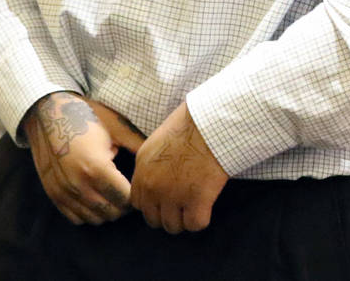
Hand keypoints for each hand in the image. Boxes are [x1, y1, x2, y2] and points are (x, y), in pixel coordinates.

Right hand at [24, 92, 134, 225]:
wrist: (48, 113)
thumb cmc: (87, 116)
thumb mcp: (116, 127)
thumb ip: (137, 146)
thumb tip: (158, 160)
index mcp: (96, 168)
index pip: (125, 199)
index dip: (136, 195)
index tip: (139, 186)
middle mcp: (78, 185)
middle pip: (111, 213)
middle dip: (123, 205)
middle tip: (128, 190)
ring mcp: (63, 192)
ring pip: (94, 219)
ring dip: (107, 210)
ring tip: (112, 192)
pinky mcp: (53, 194)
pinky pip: (76, 218)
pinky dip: (88, 212)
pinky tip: (95, 194)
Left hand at [131, 101, 227, 232]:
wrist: (211, 122)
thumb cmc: (190, 125)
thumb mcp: (159, 141)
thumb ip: (153, 165)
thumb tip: (158, 181)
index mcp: (143, 169)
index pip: (138, 203)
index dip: (154, 203)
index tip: (167, 198)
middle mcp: (153, 185)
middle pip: (153, 219)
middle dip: (168, 214)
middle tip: (183, 203)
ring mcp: (173, 195)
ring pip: (173, 226)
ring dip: (184, 218)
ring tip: (196, 202)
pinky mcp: (196, 200)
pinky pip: (194, 224)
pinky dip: (202, 217)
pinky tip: (207, 202)